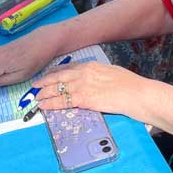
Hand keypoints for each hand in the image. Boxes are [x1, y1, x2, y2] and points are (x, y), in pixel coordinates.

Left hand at [33, 61, 147, 119]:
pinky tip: (44, 106)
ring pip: (58, 88)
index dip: (55, 72)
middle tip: (35, 86)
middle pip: (59, 76)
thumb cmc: (130, 85)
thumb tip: (94, 80)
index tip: (48, 76)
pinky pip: (62, 102)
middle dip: (45, 82)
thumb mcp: (112, 73)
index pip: (68, 68)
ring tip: (36, 98)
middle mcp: (84, 73)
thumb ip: (99, 75)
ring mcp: (83, 85)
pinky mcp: (84, 99)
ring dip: (45, 94)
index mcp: (92, 66)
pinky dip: (51, 104)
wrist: (137, 94)